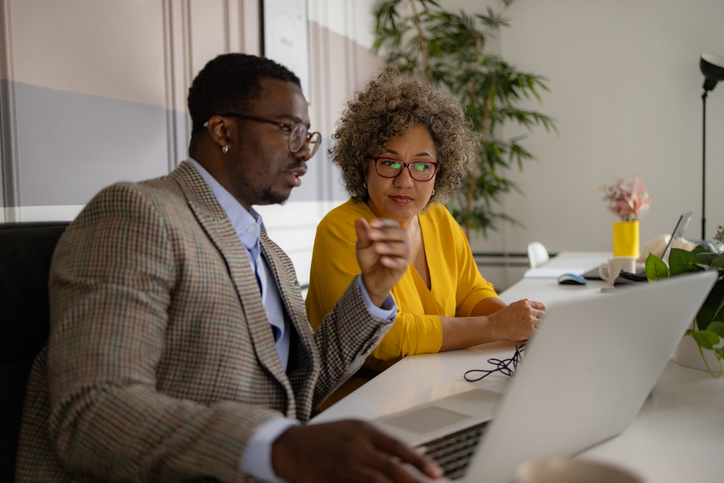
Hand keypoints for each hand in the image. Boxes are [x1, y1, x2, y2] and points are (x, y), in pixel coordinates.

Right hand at [271, 420, 442, 482]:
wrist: (290, 446)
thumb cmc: (325, 437)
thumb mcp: (352, 430)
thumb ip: (377, 443)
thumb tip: (404, 457)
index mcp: (363, 431)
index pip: (398, 446)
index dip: (419, 461)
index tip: (435, 473)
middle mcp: (356, 448)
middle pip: (392, 469)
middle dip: (415, 482)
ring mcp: (345, 467)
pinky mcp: (335, 481)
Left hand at [355, 218, 409, 306]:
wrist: (370, 278)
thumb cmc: (369, 258)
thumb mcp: (363, 246)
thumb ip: (363, 234)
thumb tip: (359, 219)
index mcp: (392, 233)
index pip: (393, 224)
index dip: (384, 222)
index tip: (372, 223)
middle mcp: (400, 242)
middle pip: (401, 234)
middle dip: (386, 233)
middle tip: (372, 235)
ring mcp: (403, 255)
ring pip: (403, 248)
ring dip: (390, 246)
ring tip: (377, 247)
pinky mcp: (402, 268)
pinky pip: (401, 263)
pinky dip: (393, 261)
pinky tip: (383, 260)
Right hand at [486, 299, 545, 341]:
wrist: (494, 326)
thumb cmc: (501, 318)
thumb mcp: (512, 306)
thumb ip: (523, 304)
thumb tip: (529, 301)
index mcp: (525, 304)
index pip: (541, 306)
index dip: (543, 311)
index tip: (542, 315)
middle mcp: (529, 310)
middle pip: (544, 314)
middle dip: (542, 319)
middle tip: (539, 324)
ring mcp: (530, 320)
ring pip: (543, 323)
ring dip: (540, 327)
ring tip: (534, 329)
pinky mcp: (530, 330)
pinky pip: (540, 332)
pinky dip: (537, 334)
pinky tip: (533, 334)